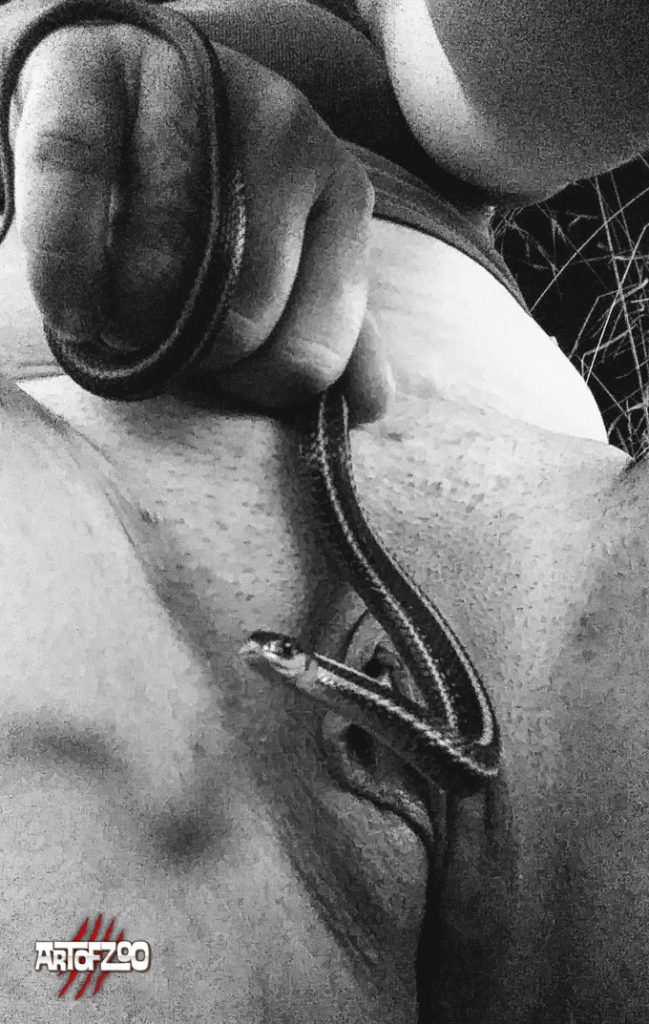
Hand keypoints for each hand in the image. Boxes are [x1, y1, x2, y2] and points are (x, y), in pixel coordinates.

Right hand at [11, 21, 391, 421]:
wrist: (112, 85)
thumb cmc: (205, 203)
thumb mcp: (286, 264)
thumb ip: (327, 330)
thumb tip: (369, 405)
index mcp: (342, 191)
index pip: (315, 351)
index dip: (255, 388)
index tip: (219, 373)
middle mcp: (284, 131)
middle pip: (243, 319)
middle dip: (192, 359)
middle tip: (162, 343)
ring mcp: (192, 96)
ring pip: (163, 272)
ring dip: (128, 328)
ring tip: (118, 318)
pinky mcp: (92, 76)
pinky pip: (76, 200)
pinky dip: (67, 278)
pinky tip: (72, 311)